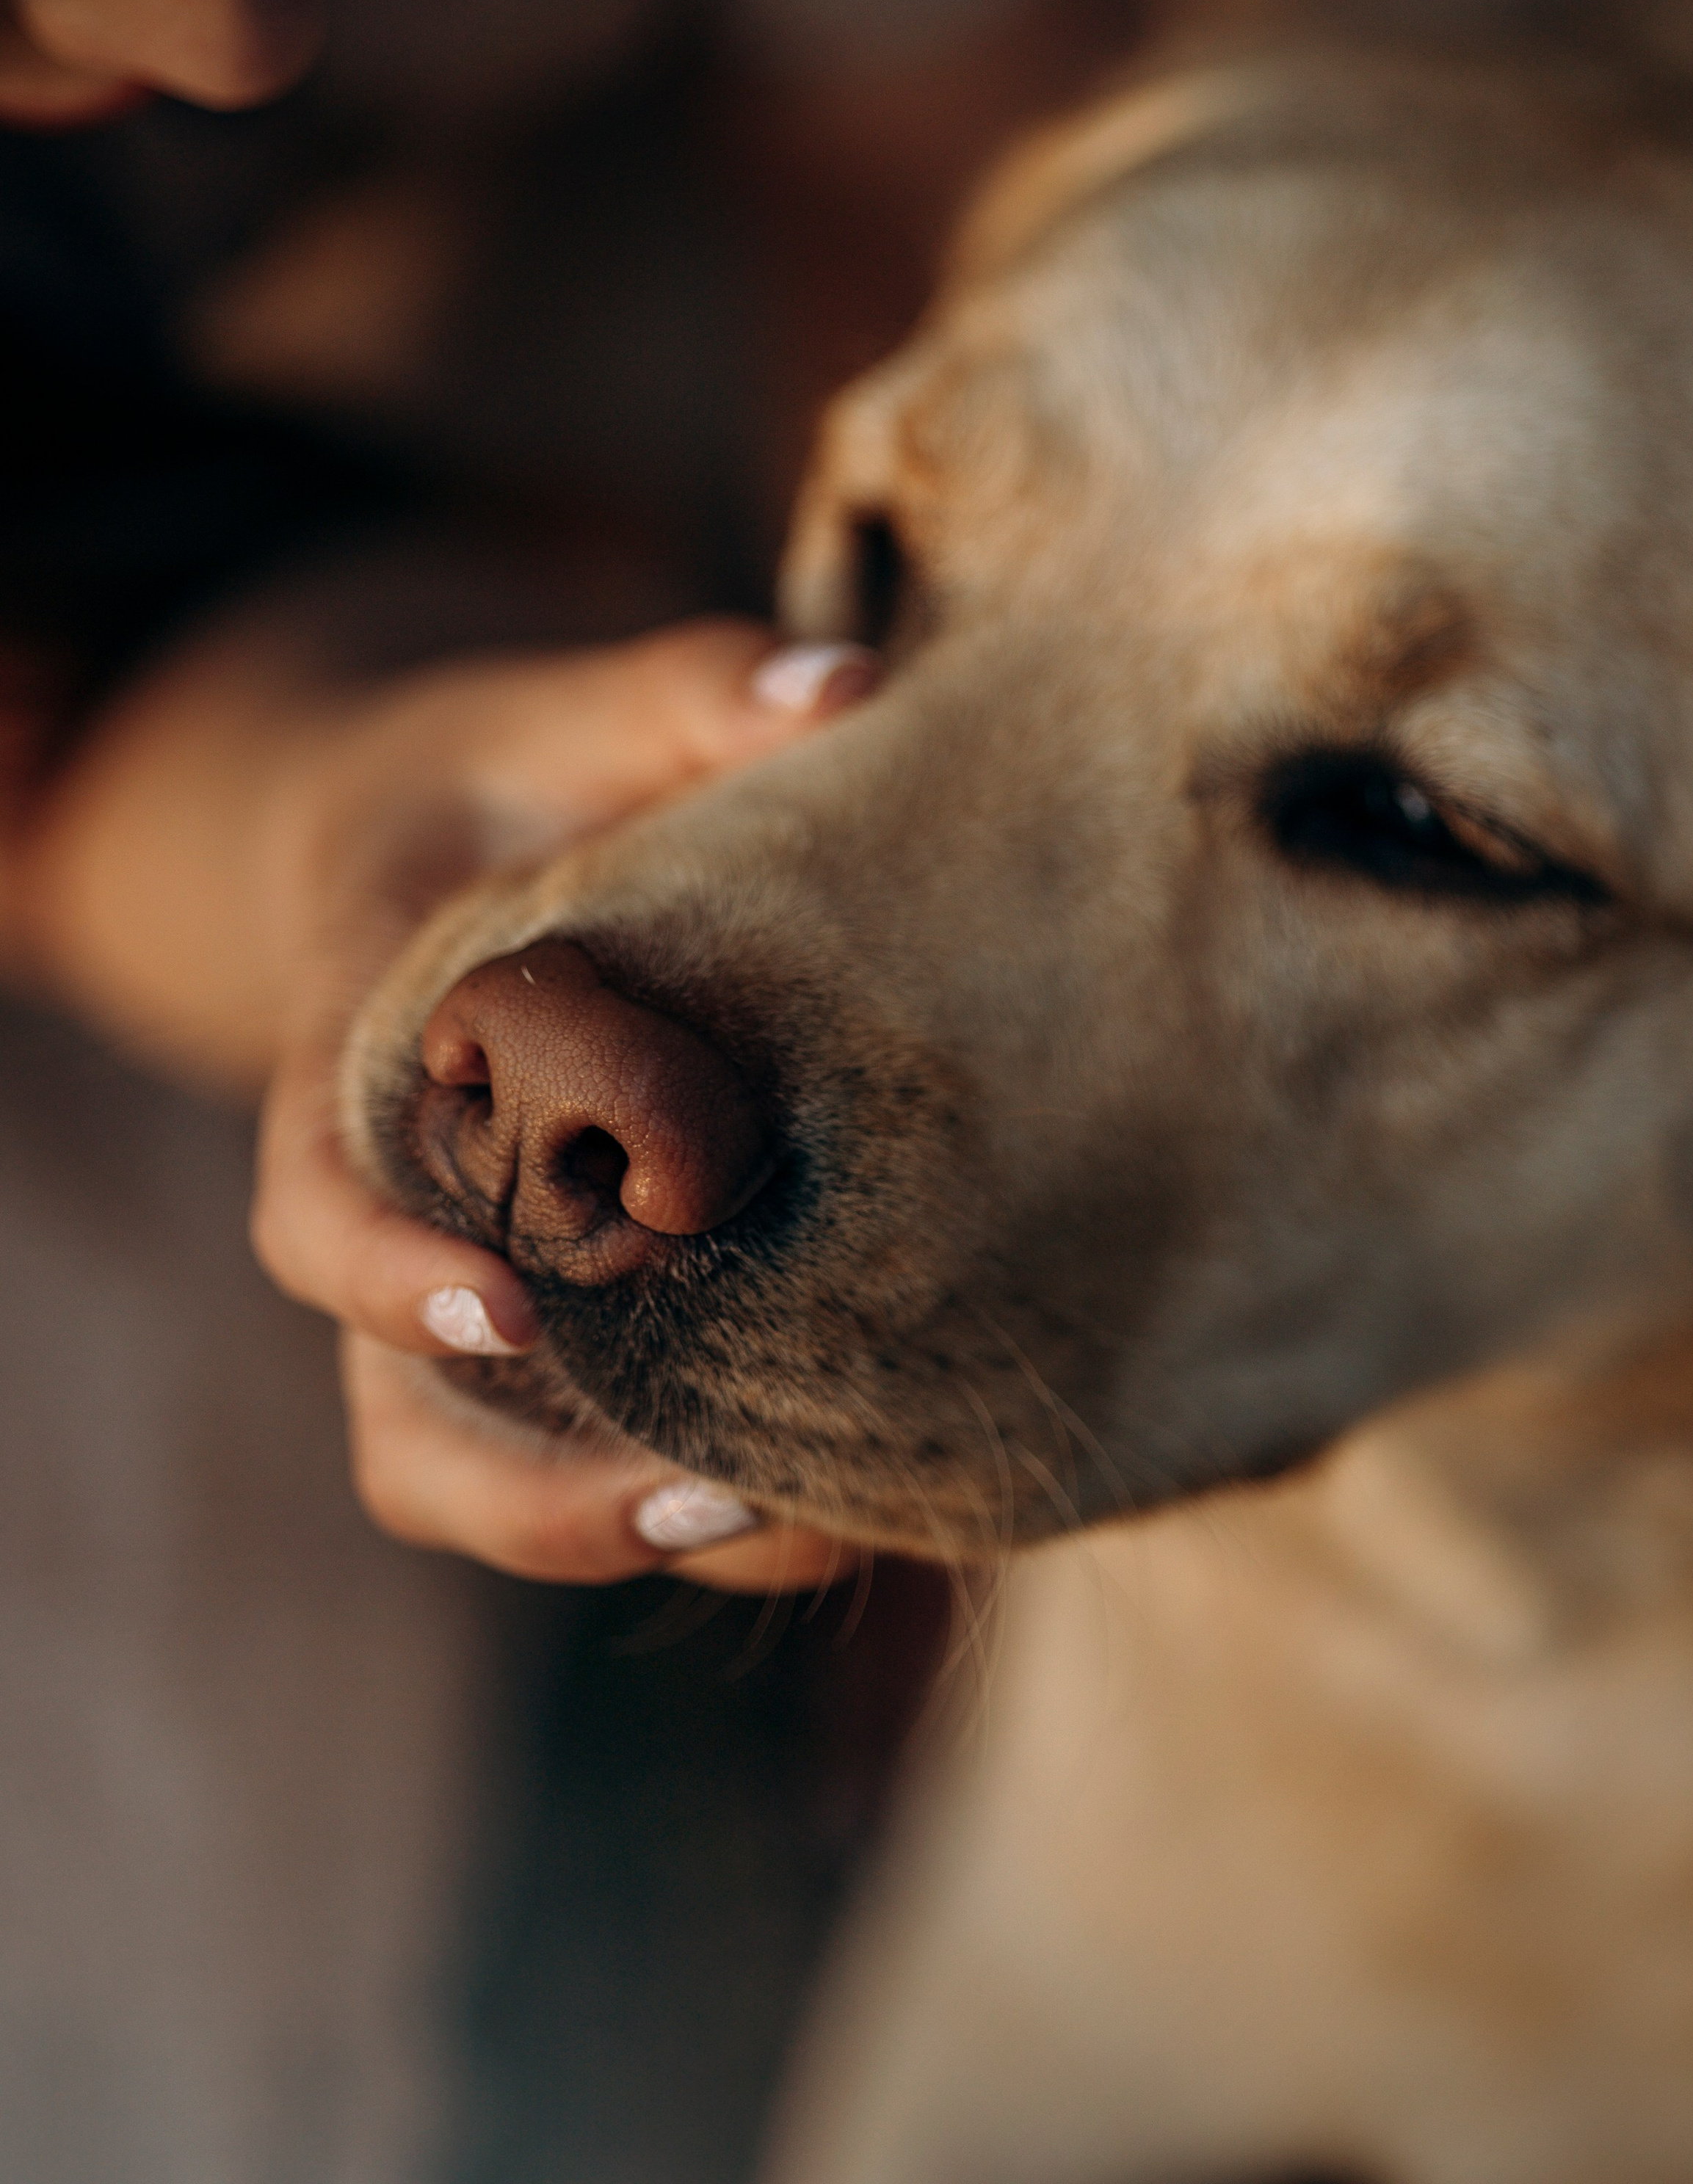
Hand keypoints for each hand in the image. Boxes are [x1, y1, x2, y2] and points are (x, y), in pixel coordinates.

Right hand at [245, 617, 874, 1585]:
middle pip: (396, 1422)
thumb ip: (683, 695)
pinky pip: (585, 1449)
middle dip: (535, 1496)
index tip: (509, 1303)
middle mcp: (393, 1216)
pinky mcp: (563, 1315)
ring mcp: (468, 1283)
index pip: (311, 1204)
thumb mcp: (569, 714)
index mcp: (354, 1069)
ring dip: (621, 1532)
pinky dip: (693, 1494)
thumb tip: (845, 685)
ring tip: (800, 1531)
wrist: (458, 840)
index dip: (381, 1272)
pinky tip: (857, 1494)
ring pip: (480, 1478)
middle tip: (710, 1498)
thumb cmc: (510, 777)